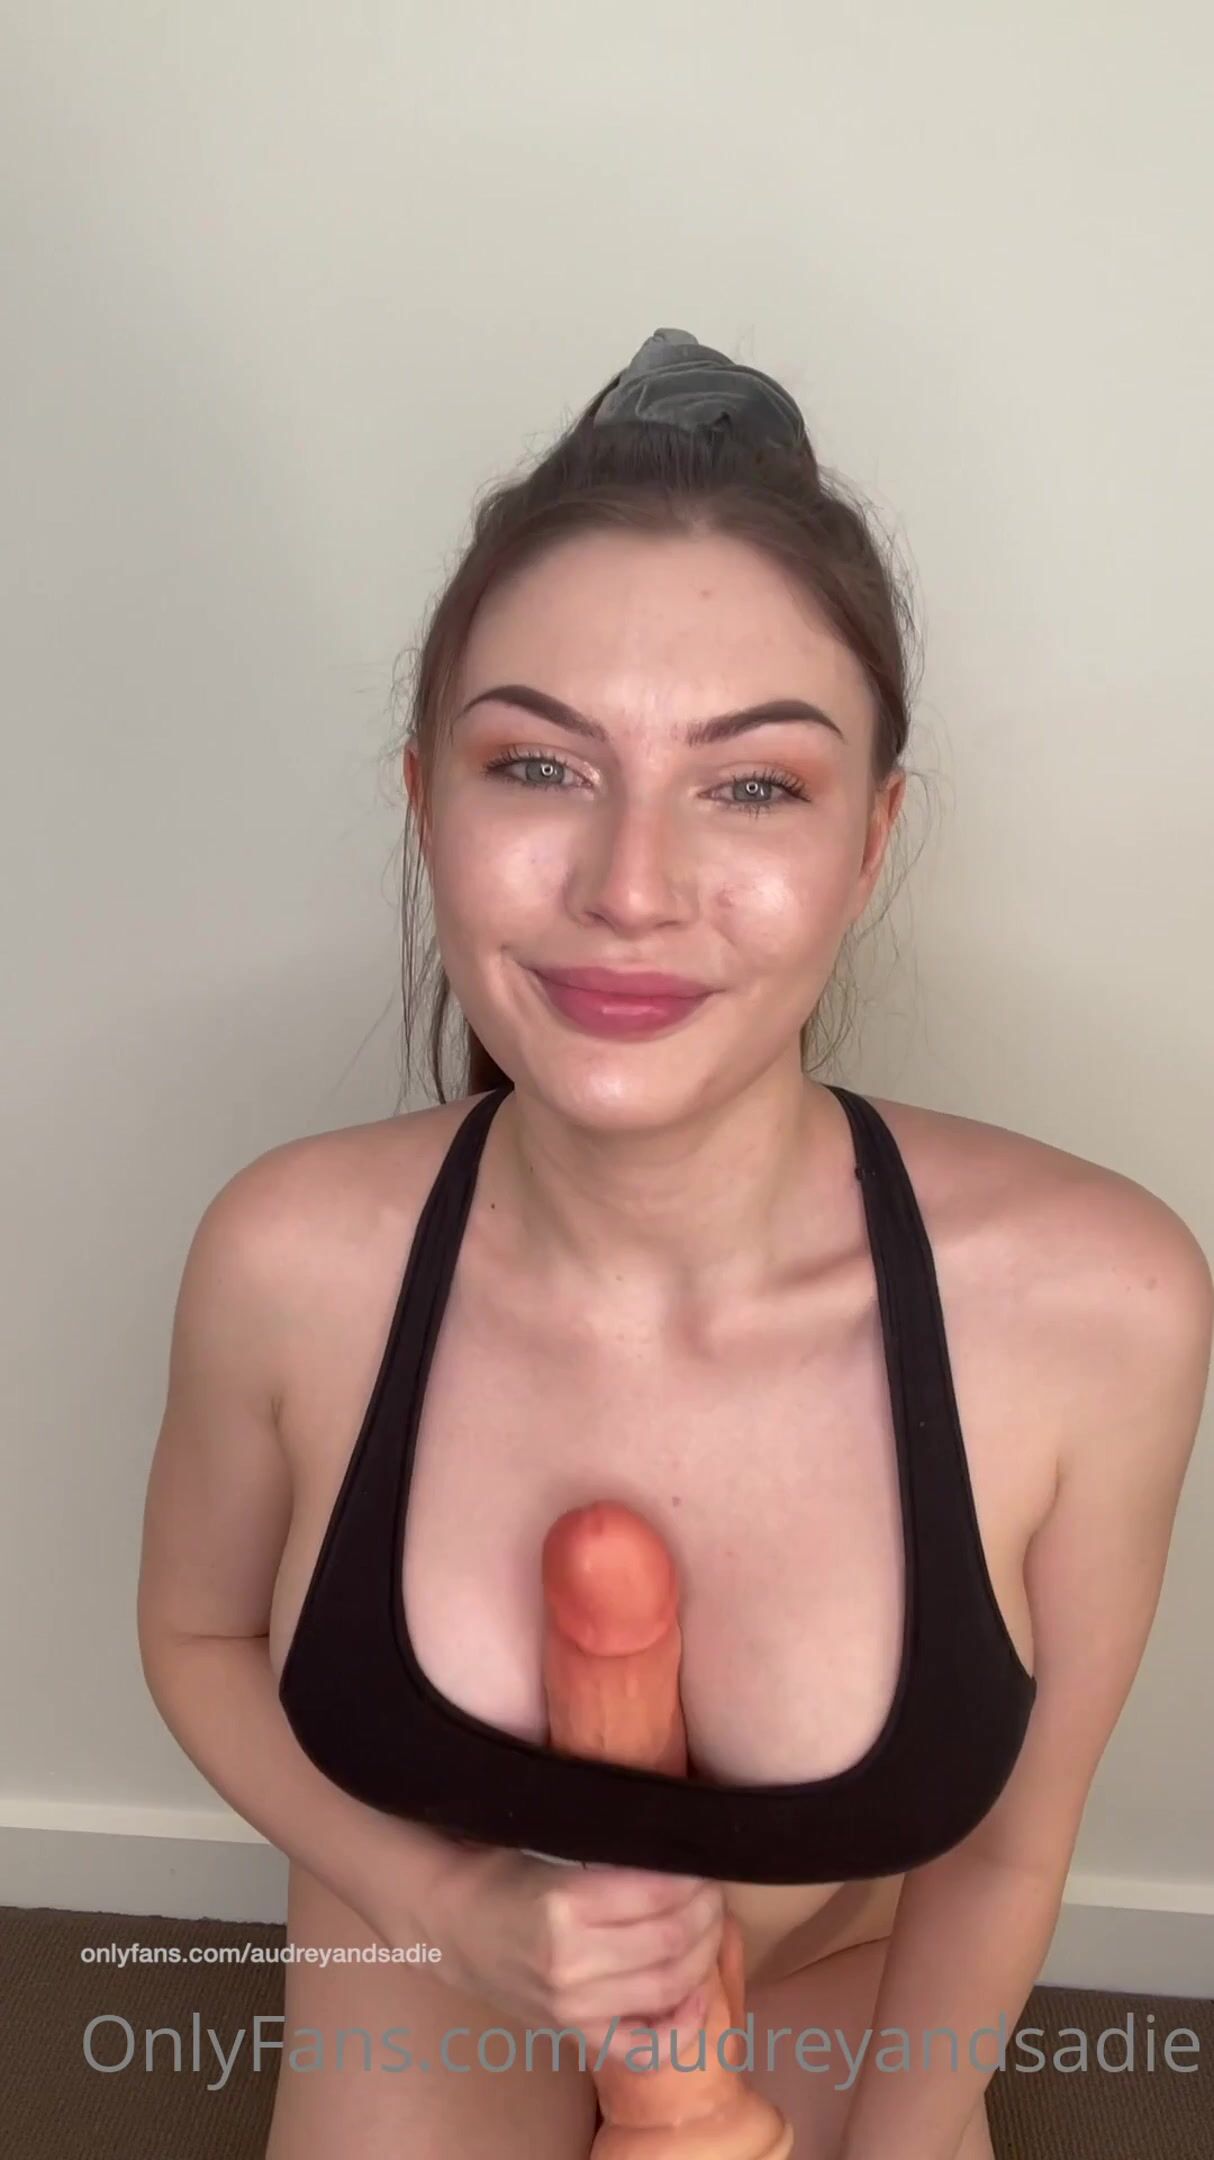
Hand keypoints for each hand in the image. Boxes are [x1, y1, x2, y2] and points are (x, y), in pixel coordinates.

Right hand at [426, 1843, 724, 2056]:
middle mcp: (572, 1961)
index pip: (659, 1892)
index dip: (694, 1877)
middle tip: (713, 1890)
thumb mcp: (557, 1850)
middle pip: (673, 1939)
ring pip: (669, 1984)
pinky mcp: (575, 2032)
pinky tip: (699, 1995)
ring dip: (705, 1953)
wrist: (454, 1925)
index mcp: (566, 1904)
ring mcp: (574, 2005)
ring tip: (710, 1925)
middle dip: (708, 1911)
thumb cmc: (507, 1876)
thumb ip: (616, 1858)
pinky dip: (681, 2025)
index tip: (703, 1861)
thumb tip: (683, 1850)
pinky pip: (643, 2046)